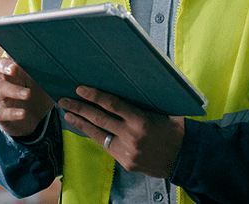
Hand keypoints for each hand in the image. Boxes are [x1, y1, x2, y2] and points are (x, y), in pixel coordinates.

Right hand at [0, 56, 54, 137]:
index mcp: (16, 69)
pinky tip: (23, 113)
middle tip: (15, 68)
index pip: (10, 55)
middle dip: (6, 66)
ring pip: (1, 89)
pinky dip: (13, 113)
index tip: (20, 49)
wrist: (34, 121)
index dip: (13, 52)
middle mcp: (4, 79)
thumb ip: (50, 72)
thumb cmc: (39, 96)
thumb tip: (65, 60)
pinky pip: (1, 112)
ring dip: (15, 91)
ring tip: (28, 94)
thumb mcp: (45, 83)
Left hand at [58, 86, 184, 177]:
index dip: (94, 96)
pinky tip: (86, 128)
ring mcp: (127, 152)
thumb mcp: (160, 110)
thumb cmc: (174, 127)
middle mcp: (132, 137)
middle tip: (63, 99)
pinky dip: (95, 135)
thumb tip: (121, 86)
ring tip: (68, 113)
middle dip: (79, 108)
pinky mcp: (125, 163)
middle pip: (99, 119)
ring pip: (98, 135)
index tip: (80, 88)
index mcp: (142, 121)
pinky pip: (106, 146)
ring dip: (80, 123)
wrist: (185, 157)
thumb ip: (141, 102)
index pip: (112, 105)